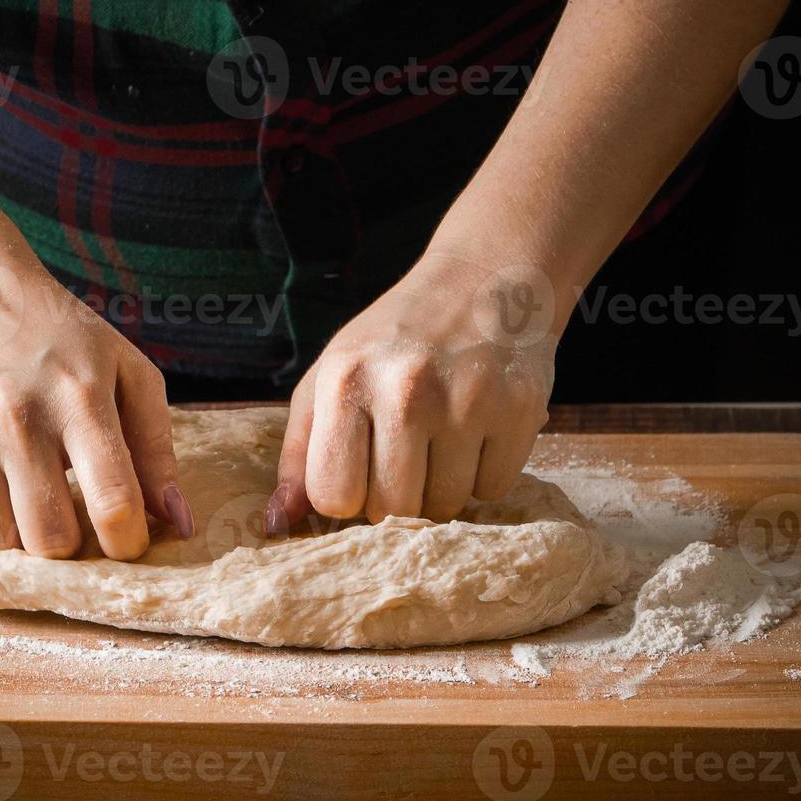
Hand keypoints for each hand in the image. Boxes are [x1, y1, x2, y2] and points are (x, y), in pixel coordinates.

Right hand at [0, 251, 193, 559]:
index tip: (128, 544)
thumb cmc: (60, 339)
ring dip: (18, 534)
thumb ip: (157, 449)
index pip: (114, 502)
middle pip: (50, 539)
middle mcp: (18, 417)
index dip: (128, 543)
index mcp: (82, 398)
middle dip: (71, 546)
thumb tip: (179, 523)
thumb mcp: (127, 372)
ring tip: (28, 496)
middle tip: (73, 521)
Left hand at [266, 254, 561, 533]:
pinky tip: (480, 429)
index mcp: (347, 379)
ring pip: (447, 506)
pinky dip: (486, 472)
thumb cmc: (396, 338)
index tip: (360, 472)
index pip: (334, 495)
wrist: (486, 279)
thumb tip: (280, 521)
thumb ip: (300, 450)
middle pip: (392, 510)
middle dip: (396, 497)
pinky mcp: (520, 408)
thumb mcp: (332, 374)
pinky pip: (494, 489)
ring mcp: (468, 399)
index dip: (347, 496)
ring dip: (443, 487)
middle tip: (406, 455)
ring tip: (443, 438)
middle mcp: (406, 389)